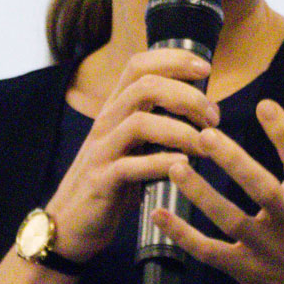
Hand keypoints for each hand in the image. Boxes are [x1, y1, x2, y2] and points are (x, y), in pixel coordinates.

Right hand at [45, 47, 220, 263]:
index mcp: (116, 110)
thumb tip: (200, 107)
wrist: (69, 224)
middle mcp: (106, 123)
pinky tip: (183, 166)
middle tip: (213, 117)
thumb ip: (157, 122)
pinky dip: (160, 163)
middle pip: (144, 86)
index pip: (139, 66)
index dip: (173, 59)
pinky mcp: (101, 182)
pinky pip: (129, 166)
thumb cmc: (111, 181)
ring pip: (139, 122)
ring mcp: (101, 151)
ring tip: (206, 144)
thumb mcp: (133, 144)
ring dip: (181, 130)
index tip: (205, 68)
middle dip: (187, 96)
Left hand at [156, 87, 283, 283]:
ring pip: (229, 219)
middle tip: (204, 134)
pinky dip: (182, 236)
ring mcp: (265, 248)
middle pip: (260, 189)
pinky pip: (209, 252)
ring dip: (200, 194)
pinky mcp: (245, 270)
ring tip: (174, 166)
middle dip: (233, 162)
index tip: (264, 104)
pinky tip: (158, 214)